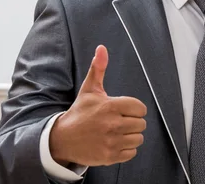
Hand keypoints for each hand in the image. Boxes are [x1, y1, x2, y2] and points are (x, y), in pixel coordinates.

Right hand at [49, 45, 146, 166]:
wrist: (63, 138)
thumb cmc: (80, 112)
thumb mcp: (89, 89)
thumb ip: (98, 68)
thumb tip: (102, 48)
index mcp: (110, 106)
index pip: (140, 108)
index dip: (134, 109)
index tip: (123, 110)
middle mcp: (113, 124)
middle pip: (141, 124)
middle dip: (132, 122)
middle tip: (119, 121)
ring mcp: (111, 142)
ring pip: (138, 139)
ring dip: (130, 136)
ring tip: (117, 132)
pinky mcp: (110, 156)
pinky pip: (132, 153)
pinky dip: (126, 149)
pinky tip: (114, 143)